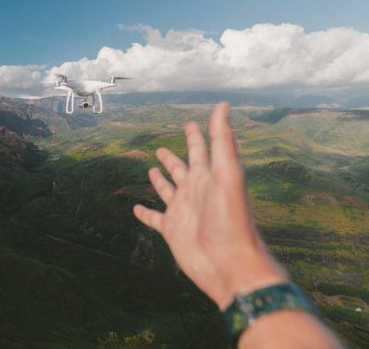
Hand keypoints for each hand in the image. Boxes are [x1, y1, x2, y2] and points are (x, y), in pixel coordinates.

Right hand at [133, 102, 286, 309]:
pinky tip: (136, 209)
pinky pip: (155, 218)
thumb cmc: (232, 219)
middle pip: (181, 169)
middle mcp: (196, 191)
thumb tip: (223, 104)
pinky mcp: (172, 230)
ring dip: (160, 181)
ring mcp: (183, 211)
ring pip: (168, 191)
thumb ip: (223, 140)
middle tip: (162, 147)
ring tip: (151, 170)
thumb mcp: (228, 173)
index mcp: (210, 176)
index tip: (190, 123)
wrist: (228, 264)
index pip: (201, 149)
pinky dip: (145, 213)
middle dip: (173, 157)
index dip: (196, 135)